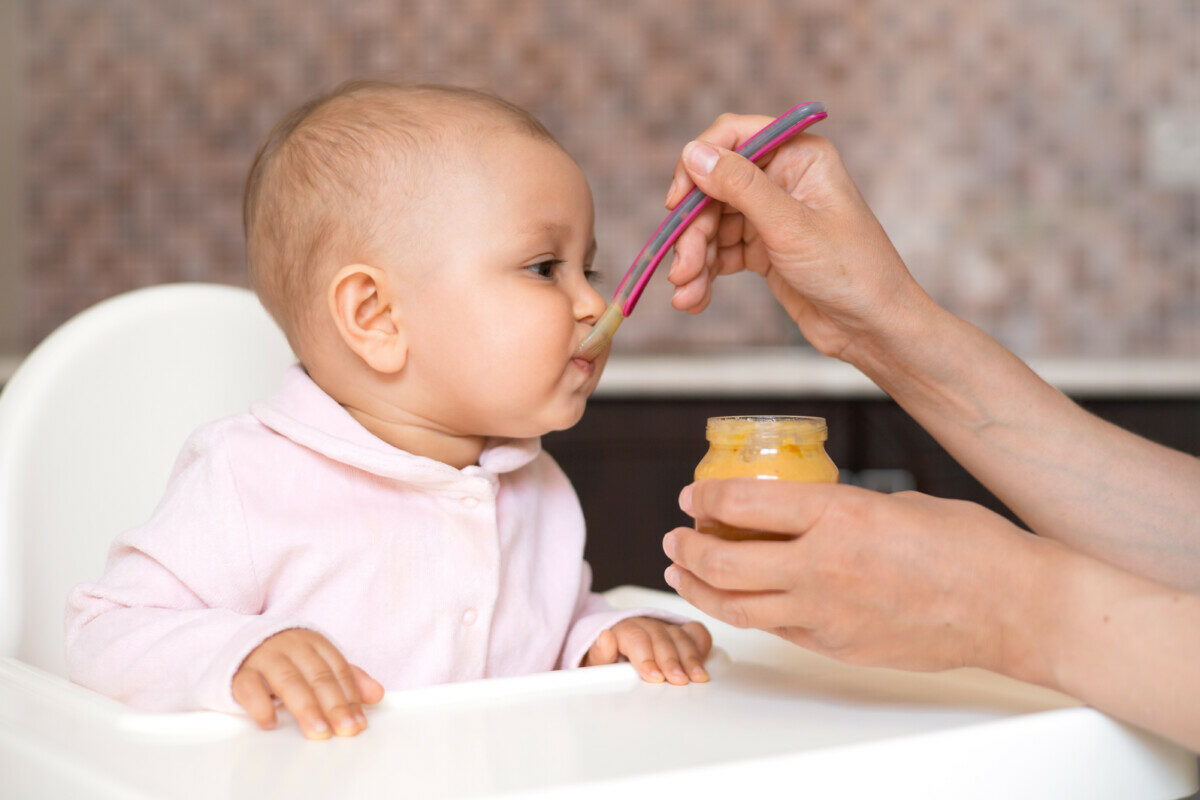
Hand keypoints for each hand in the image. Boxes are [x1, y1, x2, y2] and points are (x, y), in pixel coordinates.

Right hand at [232, 628, 384, 739]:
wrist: (241, 644)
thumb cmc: (287, 658)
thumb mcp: (318, 663)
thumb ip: (348, 678)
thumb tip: (377, 694)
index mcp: (314, 643)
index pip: (338, 669)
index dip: (351, 696)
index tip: (359, 722)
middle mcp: (291, 647)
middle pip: (317, 675)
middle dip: (334, 704)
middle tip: (345, 729)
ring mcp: (264, 658)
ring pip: (288, 681)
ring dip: (306, 708)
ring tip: (318, 731)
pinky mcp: (239, 674)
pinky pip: (249, 688)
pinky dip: (261, 706)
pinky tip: (272, 723)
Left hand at [582, 617, 712, 684]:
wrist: (612, 660)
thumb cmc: (605, 665)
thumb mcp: (595, 664)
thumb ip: (599, 653)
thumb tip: (605, 637)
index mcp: (621, 628)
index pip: (635, 637)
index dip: (646, 657)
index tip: (654, 677)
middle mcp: (644, 623)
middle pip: (661, 636)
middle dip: (671, 659)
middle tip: (679, 680)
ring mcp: (663, 626)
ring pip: (679, 634)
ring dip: (690, 656)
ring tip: (697, 677)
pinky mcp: (679, 632)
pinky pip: (694, 631)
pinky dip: (701, 644)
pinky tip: (704, 661)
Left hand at [662, 479, 1052, 679]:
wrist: (1012, 607)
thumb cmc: (967, 546)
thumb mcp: (893, 504)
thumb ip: (839, 511)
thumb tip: (802, 514)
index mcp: (838, 515)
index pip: (742, 504)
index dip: (703, 497)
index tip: (690, 495)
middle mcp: (822, 567)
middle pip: (724, 562)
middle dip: (686, 547)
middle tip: (674, 537)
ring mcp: (827, 614)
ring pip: (737, 607)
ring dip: (699, 588)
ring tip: (683, 573)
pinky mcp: (837, 646)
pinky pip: (777, 630)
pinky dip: (748, 613)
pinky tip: (740, 602)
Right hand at [663, 113, 933, 360]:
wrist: (875, 329)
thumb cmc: (851, 271)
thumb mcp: (790, 226)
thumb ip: (740, 187)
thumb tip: (694, 153)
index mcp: (799, 156)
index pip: (734, 137)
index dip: (698, 165)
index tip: (676, 202)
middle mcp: (783, 178)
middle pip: (715, 189)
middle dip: (693, 231)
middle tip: (680, 269)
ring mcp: (772, 215)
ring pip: (713, 224)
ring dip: (694, 258)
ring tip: (686, 292)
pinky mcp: (765, 249)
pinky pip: (721, 252)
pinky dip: (705, 274)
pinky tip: (694, 299)